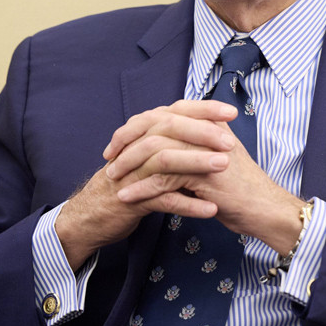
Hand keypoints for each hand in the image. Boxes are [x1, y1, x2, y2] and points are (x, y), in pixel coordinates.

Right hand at [55, 100, 237, 269]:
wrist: (94, 215)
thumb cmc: (130, 183)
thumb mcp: (149, 157)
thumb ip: (173, 141)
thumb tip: (208, 128)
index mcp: (145, 133)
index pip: (176, 112)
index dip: (203, 110)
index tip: (231, 111)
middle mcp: (137, 147)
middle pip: (169, 129)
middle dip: (202, 133)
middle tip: (231, 141)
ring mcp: (133, 172)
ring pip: (165, 161)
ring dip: (197, 163)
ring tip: (225, 167)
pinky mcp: (132, 199)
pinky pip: (163, 200)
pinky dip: (188, 205)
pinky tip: (211, 210)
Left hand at [105, 102, 305, 254]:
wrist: (263, 208)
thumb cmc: (239, 188)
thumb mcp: (213, 158)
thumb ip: (193, 146)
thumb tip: (161, 143)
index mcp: (207, 122)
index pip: (164, 114)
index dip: (137, 126)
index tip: (117, 143)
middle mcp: (206, 130)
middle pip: (155, 125)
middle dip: (127, 141)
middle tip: (109, 159)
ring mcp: (206, 150)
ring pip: (156, 150)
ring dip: (130, 166)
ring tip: (112, 180)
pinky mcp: (204, 175)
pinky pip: (164, 179)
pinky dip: (142, 188)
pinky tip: (126, 198)